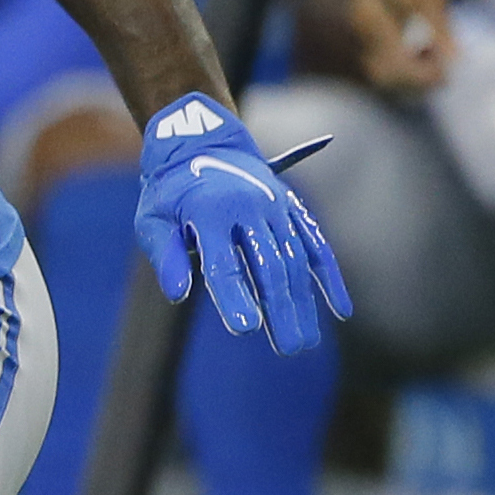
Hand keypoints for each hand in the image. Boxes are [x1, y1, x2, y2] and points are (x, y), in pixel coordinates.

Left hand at [133, 93, 351, 354]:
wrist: (201, 145)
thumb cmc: (171, 193)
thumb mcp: (154, 219)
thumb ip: (167, 256)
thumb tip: (177, 293)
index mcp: (211, 212)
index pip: (223, 262)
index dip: (233, 296)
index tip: (246, 328)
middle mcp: (250, 209)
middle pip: (269, 266)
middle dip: (281, 309)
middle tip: (289, 348)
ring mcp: (277, 209)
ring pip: (296, 260)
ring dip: (304, 302)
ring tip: (304, 341)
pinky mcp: (294, 211)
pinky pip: (317, 246)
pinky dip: (330, 277)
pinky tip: (340, 310)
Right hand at [348, 0, 456, 96]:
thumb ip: (439, 28)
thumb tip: (455, 60)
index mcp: (372, 17)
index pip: (394, 62)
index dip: (423, 75)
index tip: (449, 75)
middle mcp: (362, 27)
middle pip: (384, 72)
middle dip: (416, 80)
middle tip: (447, 73)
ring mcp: (364, 29)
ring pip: (383, 68)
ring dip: (412, 73)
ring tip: (440, 59)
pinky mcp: (372, 29)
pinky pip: (385, 56)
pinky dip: (407, 62)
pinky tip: (429, 52)